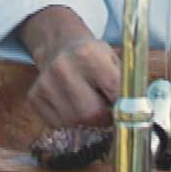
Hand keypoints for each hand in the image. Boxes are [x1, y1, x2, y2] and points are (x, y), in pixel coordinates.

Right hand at [18, 6, 120, 127]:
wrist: (60, 45)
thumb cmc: (93, 57)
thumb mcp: (114, 61)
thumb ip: (125, 86)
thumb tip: (136, 116)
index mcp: (88, 54)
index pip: (114, 92)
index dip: (124, 108)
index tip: (129, 114)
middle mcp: (63, 68)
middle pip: (92, 114)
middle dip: (105, 121)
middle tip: (110, 115)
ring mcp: (46, 84)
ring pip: (75, 124)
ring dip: (88, 124)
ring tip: (91, 108)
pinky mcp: (34, 97)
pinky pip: (59, 126)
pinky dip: (71, 123)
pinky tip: (74, 107)